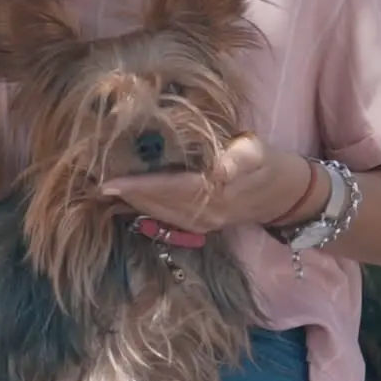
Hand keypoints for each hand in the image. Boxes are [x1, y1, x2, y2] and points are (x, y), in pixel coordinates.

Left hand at [98, 133, 317, 233]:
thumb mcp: (259, 153)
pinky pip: (166, 219)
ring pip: (158, 213)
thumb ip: (240, 159)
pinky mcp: (201, 227)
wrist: (285, 194)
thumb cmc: (268, 163)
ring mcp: (203, 224)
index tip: (109, 182)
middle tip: (95, 180)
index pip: (169, 188)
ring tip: (106, 188)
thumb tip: (221, 170)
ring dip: (132, 202)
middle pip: (157, 203)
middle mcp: (206, 214)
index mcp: (216, 192)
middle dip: (126, 193)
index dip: (138, 186)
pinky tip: (129, 200)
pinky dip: (145, 209)